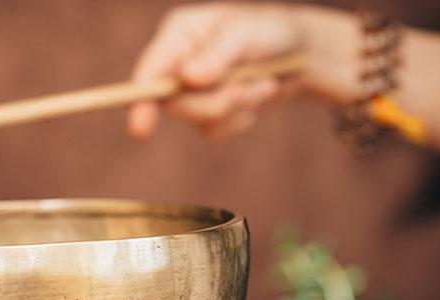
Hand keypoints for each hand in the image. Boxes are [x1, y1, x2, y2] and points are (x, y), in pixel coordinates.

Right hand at [128, 2, 358, 139]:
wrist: (299, 52)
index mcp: (179, 34)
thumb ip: (218, 55)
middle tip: (246, 89)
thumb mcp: (247, 33)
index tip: (141, 128)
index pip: (151, 69)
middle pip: (174, 102)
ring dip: (237, 106)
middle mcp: (177, 62)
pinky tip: (257, 94)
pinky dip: (241, 117)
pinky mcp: (207, 110)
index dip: (141, 98)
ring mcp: (191, 90)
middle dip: (214, 102)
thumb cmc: (270, 30)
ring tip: (264, 84)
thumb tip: (189, 78)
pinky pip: (215, 130)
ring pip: (198, 118)